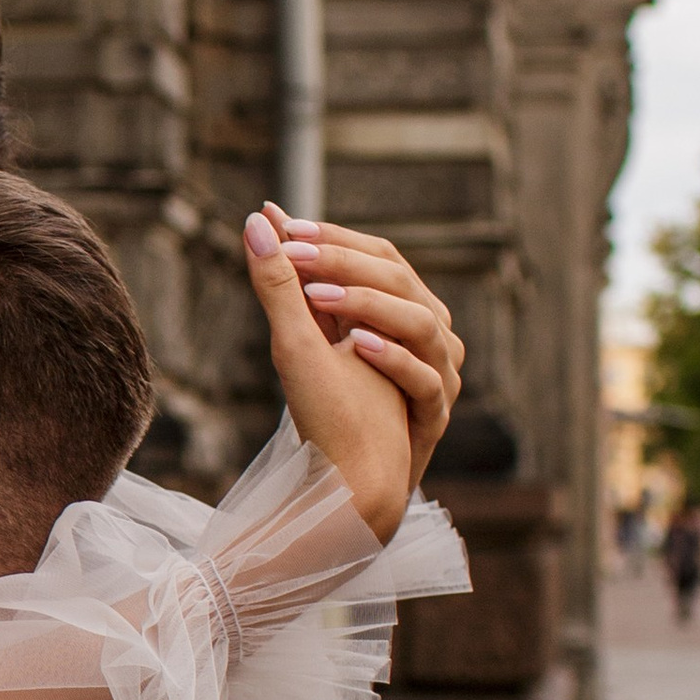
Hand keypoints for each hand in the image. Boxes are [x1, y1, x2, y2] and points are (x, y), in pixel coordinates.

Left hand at [262, 205, 465, 488]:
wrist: (353, 482)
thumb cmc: (329, 407)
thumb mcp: (300, 338)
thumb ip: (285, 280)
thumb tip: (261, 217)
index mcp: (403, 309)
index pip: (383, 257)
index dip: (338, 240)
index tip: (288, 227)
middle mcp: (430, 335)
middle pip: (402, 281)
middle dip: (345, 263)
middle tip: (294, 251)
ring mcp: (438, 375)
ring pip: (421, 325)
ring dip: (369, 305)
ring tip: (318, 295)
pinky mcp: (433, 417)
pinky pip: (425, 382)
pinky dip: (394, 362)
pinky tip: (357, 347)